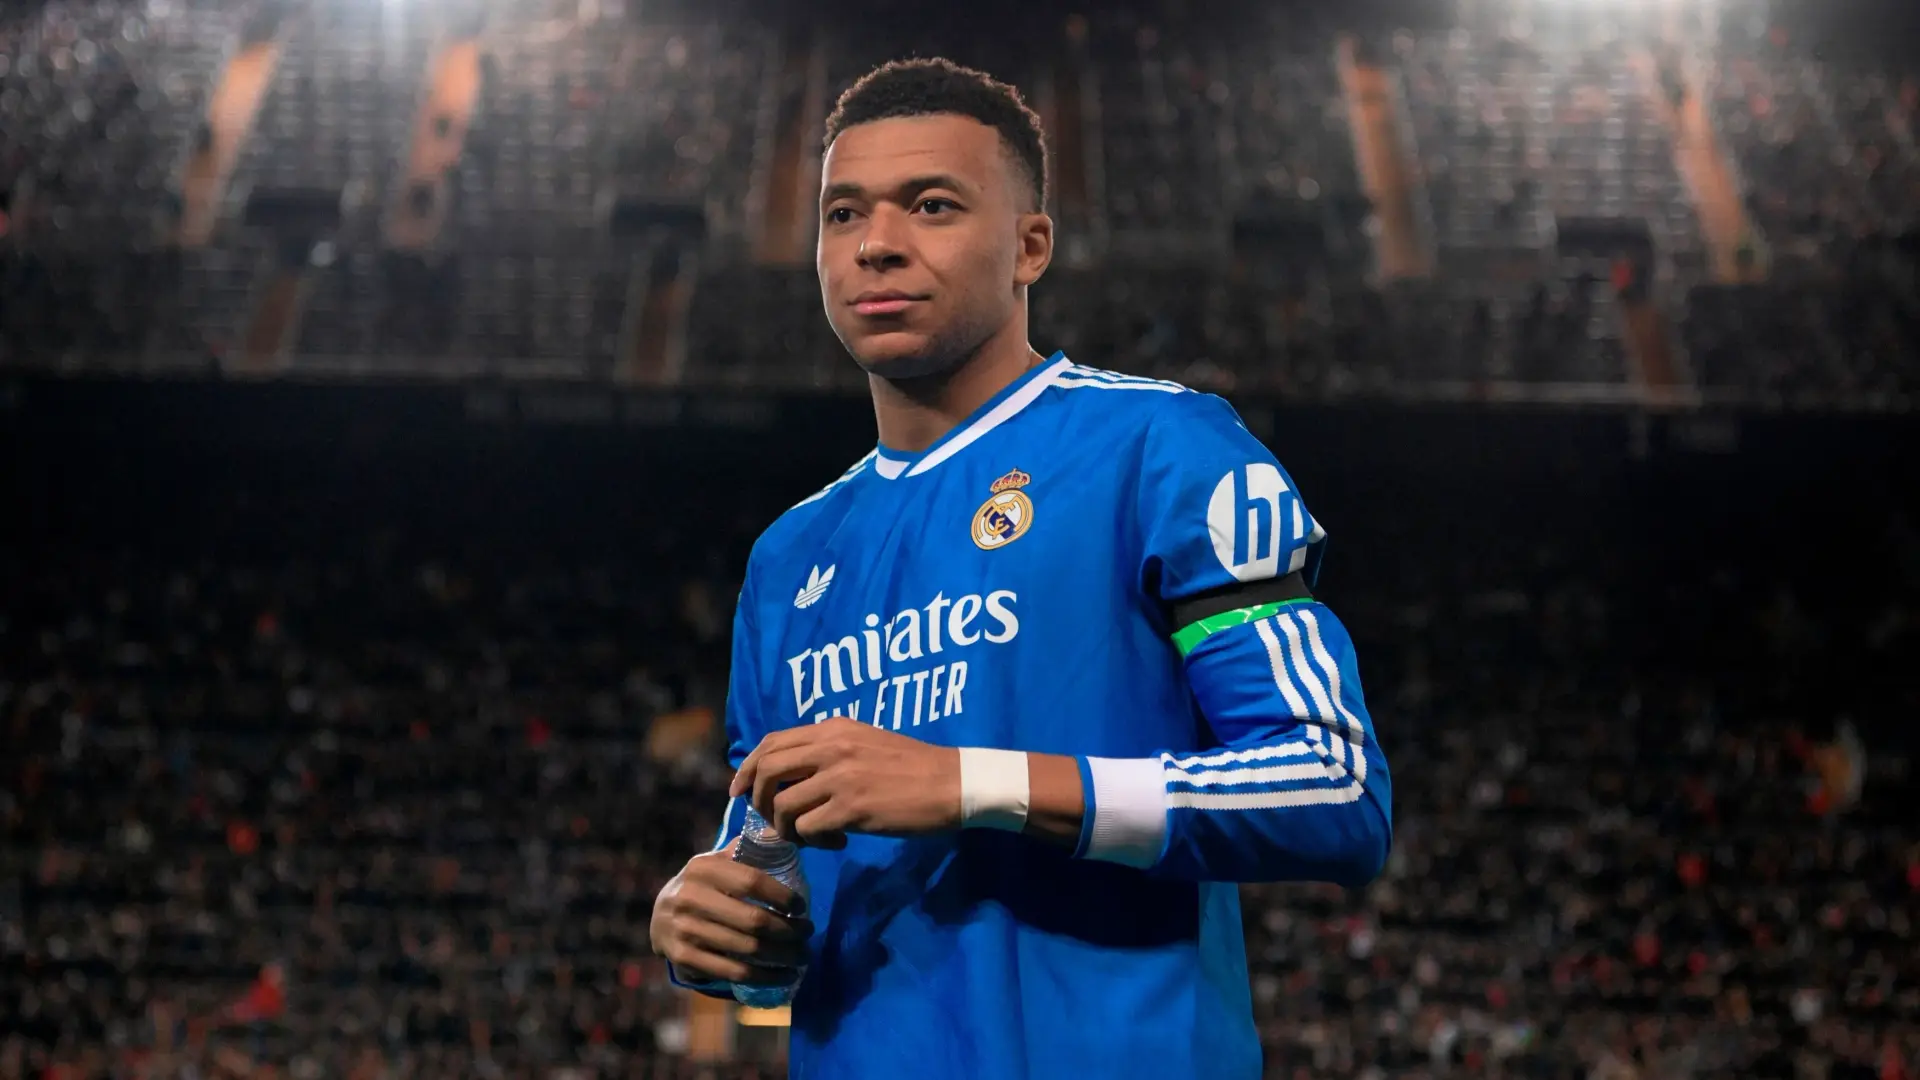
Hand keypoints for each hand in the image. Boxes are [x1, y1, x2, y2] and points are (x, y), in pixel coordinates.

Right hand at [650, 841, 813, 985]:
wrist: (659, 918)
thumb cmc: (702, 888)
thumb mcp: (716, 862)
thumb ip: (746, 849)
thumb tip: (783, 832)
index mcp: (703, 868)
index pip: (752, 881)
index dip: (782, 896)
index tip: (801, 906)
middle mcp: (690, 897)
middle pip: (753, 920)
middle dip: (789, 930)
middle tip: (808, 934)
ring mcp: (684, 930)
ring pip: (747, 949)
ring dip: (782, 956)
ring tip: (802, 956)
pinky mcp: (683, 959)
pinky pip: (733, 972)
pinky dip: (764, 977)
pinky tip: (784, 976)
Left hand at [730, 717, 960, 847]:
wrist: (954, 783)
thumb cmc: (915, 767)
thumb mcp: (866, 744)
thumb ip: (830, 753)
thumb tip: (791, 779)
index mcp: (833, 729)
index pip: (771, 743)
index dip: (747, 769)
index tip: (739, 791)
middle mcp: (831, 747)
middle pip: (767, 771)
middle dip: (757, 801)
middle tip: (770, 821)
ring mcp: (840, 777)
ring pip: (783, 806)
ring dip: (789, 828)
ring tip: (813, 835)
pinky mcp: (851, 808)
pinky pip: (809, 829)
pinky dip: (815, 841)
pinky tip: (838, 842)